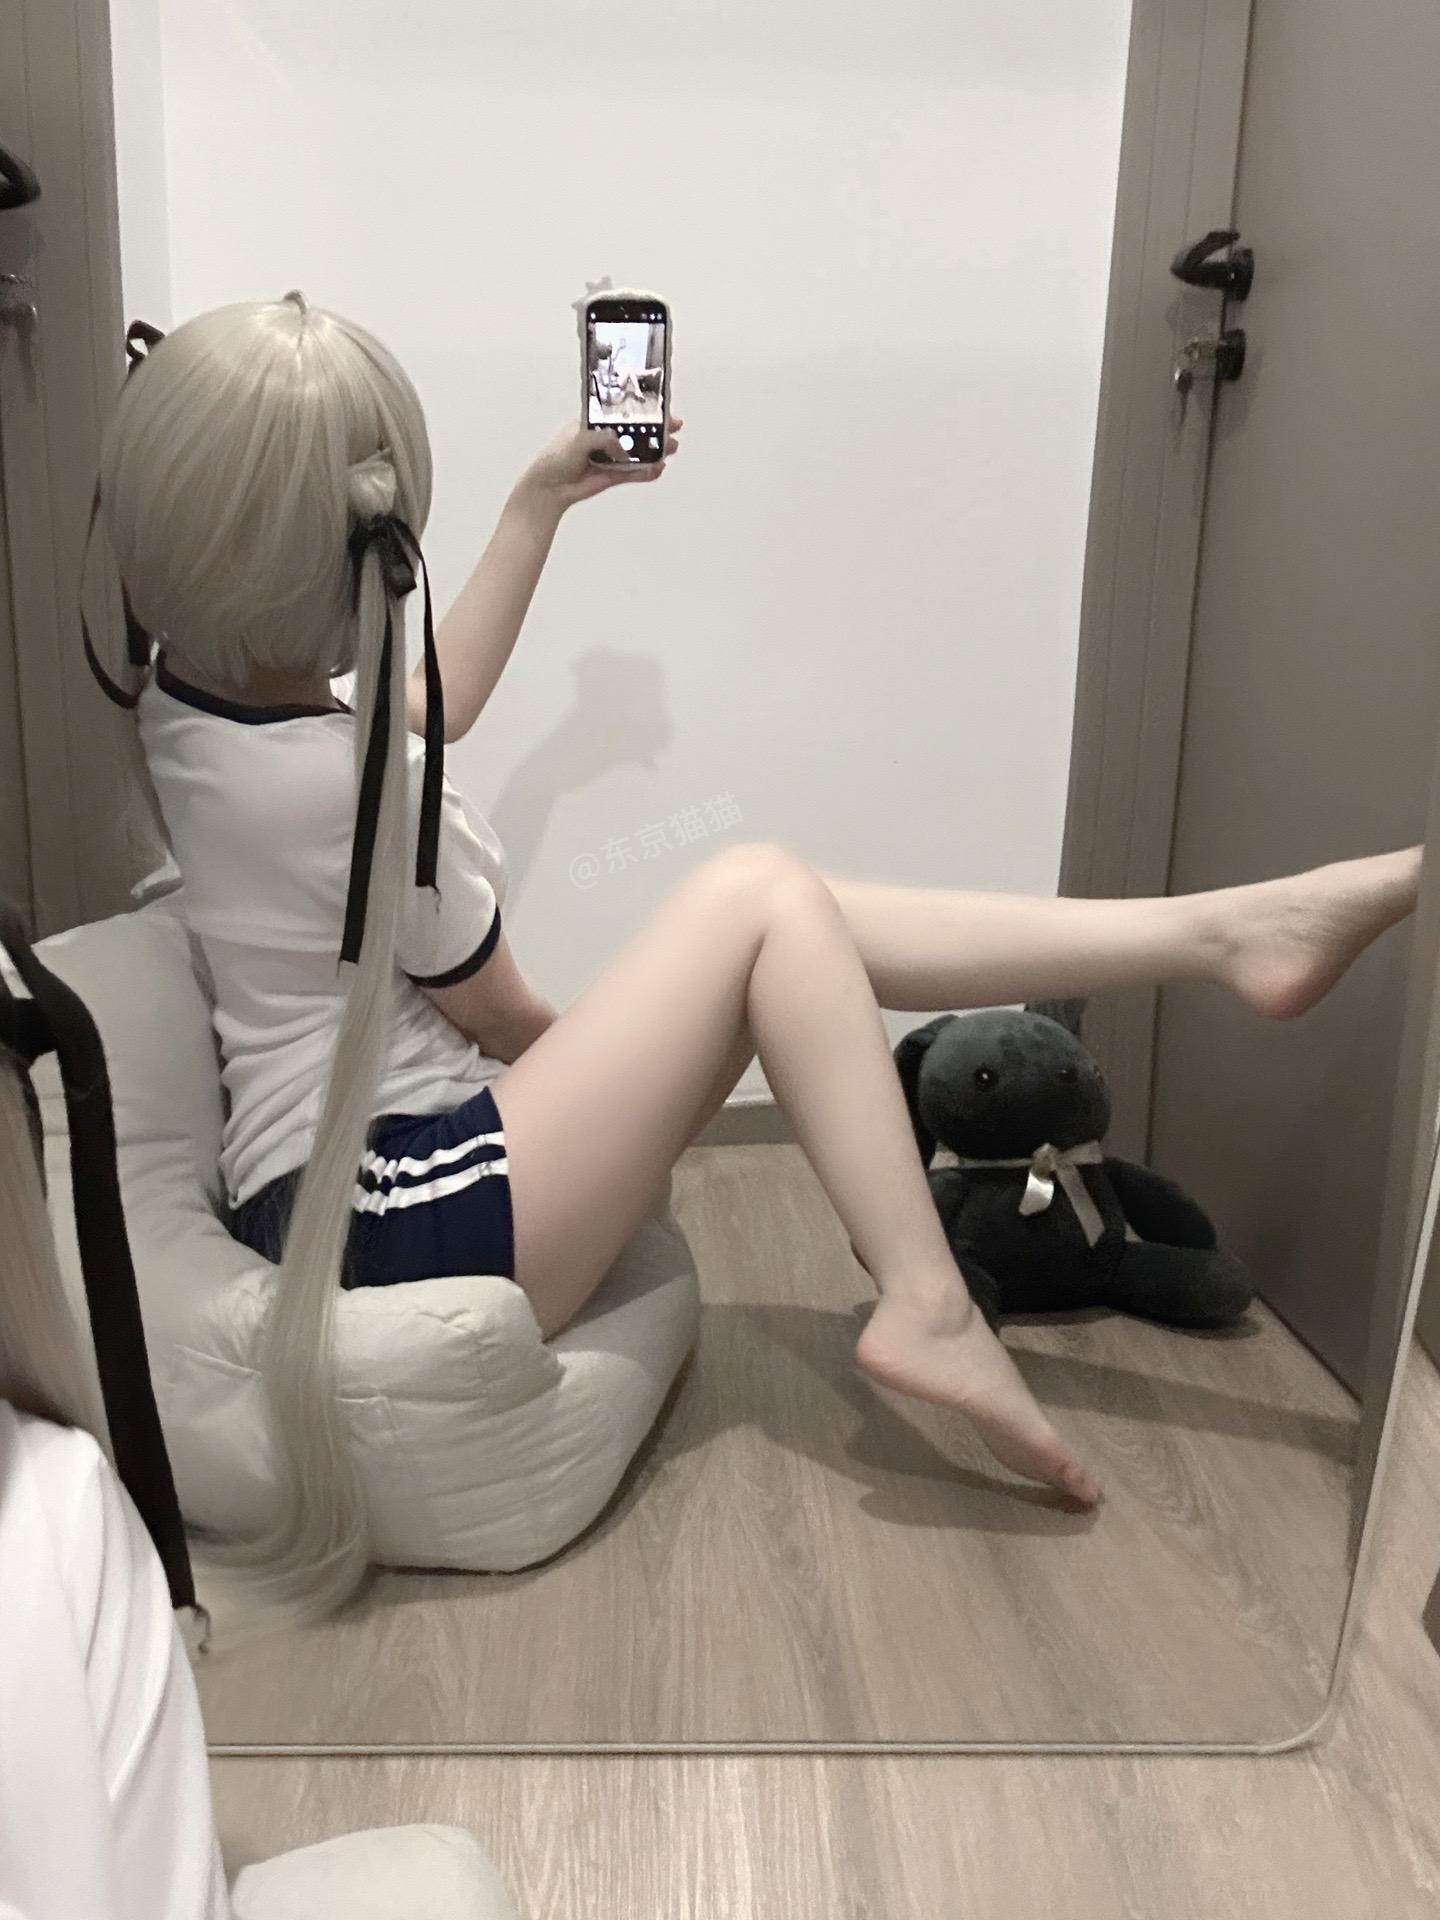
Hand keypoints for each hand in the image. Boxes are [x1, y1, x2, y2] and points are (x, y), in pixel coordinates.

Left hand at [513, 416, 683, 512]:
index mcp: (596, 423)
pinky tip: (658, 468)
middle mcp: (605, 438)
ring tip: (671, 449)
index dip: (641, 410)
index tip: (659, 409)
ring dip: (655, 450)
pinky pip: (634, 473)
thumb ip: (602, 439)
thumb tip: (622, 447)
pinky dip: (646, 471)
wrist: (550, 487)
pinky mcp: (612, 475)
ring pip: (638, 452)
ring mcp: (610, 457)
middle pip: (635, 431)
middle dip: (655, 429)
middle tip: (673, 428)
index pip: (623, 413)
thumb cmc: (556, 458)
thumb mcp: (579, 439)